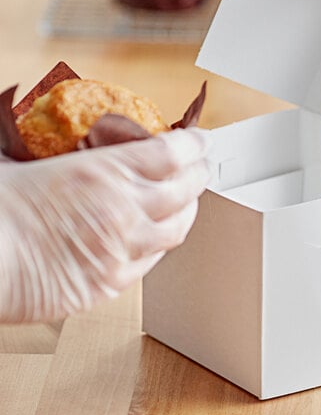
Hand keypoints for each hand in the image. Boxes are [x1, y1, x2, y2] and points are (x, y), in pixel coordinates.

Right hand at [0, 128, 211, 322]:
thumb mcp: (25, 161)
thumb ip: (54, 147)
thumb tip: (45, 132)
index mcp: (103, 171)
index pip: (172, 153)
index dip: (193, 144)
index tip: (199, 140)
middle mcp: (123, 209)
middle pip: (186, 188)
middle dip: (199, 174)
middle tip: (200, 167)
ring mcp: (122, 248)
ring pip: (178, 228)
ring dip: (189, 210)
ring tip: (188, 201)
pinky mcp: (112, 281)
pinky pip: (154, 261)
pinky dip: (162, 244)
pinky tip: (159, 236)